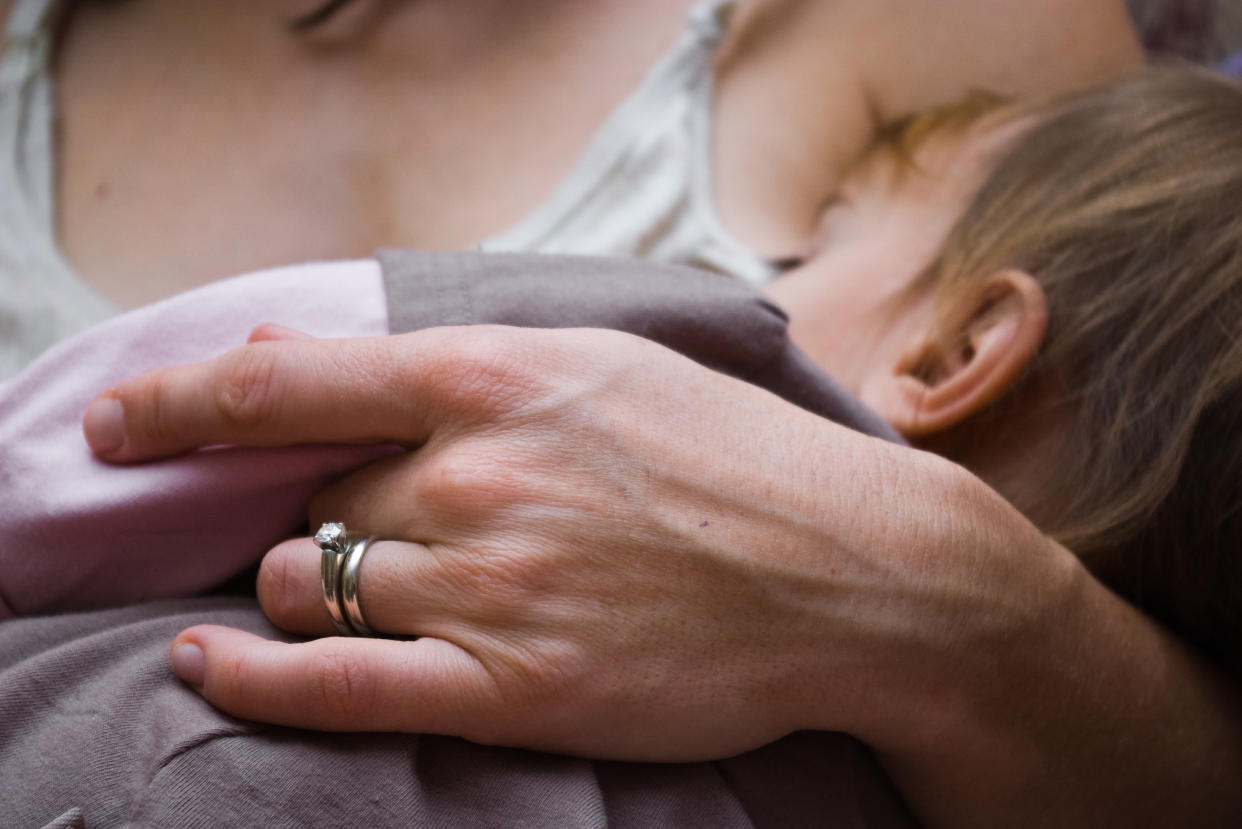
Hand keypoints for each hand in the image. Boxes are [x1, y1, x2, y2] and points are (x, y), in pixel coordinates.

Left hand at [85, 325, 1067, 762]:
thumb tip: (301, 350)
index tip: (118, 423)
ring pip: (316, 584)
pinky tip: (214, 663)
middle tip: (400, 521)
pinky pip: (333, 684)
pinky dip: (254, 677)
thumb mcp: (601, 362)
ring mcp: (491, 587)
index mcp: (500, 380)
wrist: (851, 572)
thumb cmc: (733, 458)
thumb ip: (452, 359)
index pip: (292, 381)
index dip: (181, 401)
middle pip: (312, 499)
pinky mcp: (511, 687)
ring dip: (321, 582)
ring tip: (398, 584)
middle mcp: (478, 479)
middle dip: (330, 510)